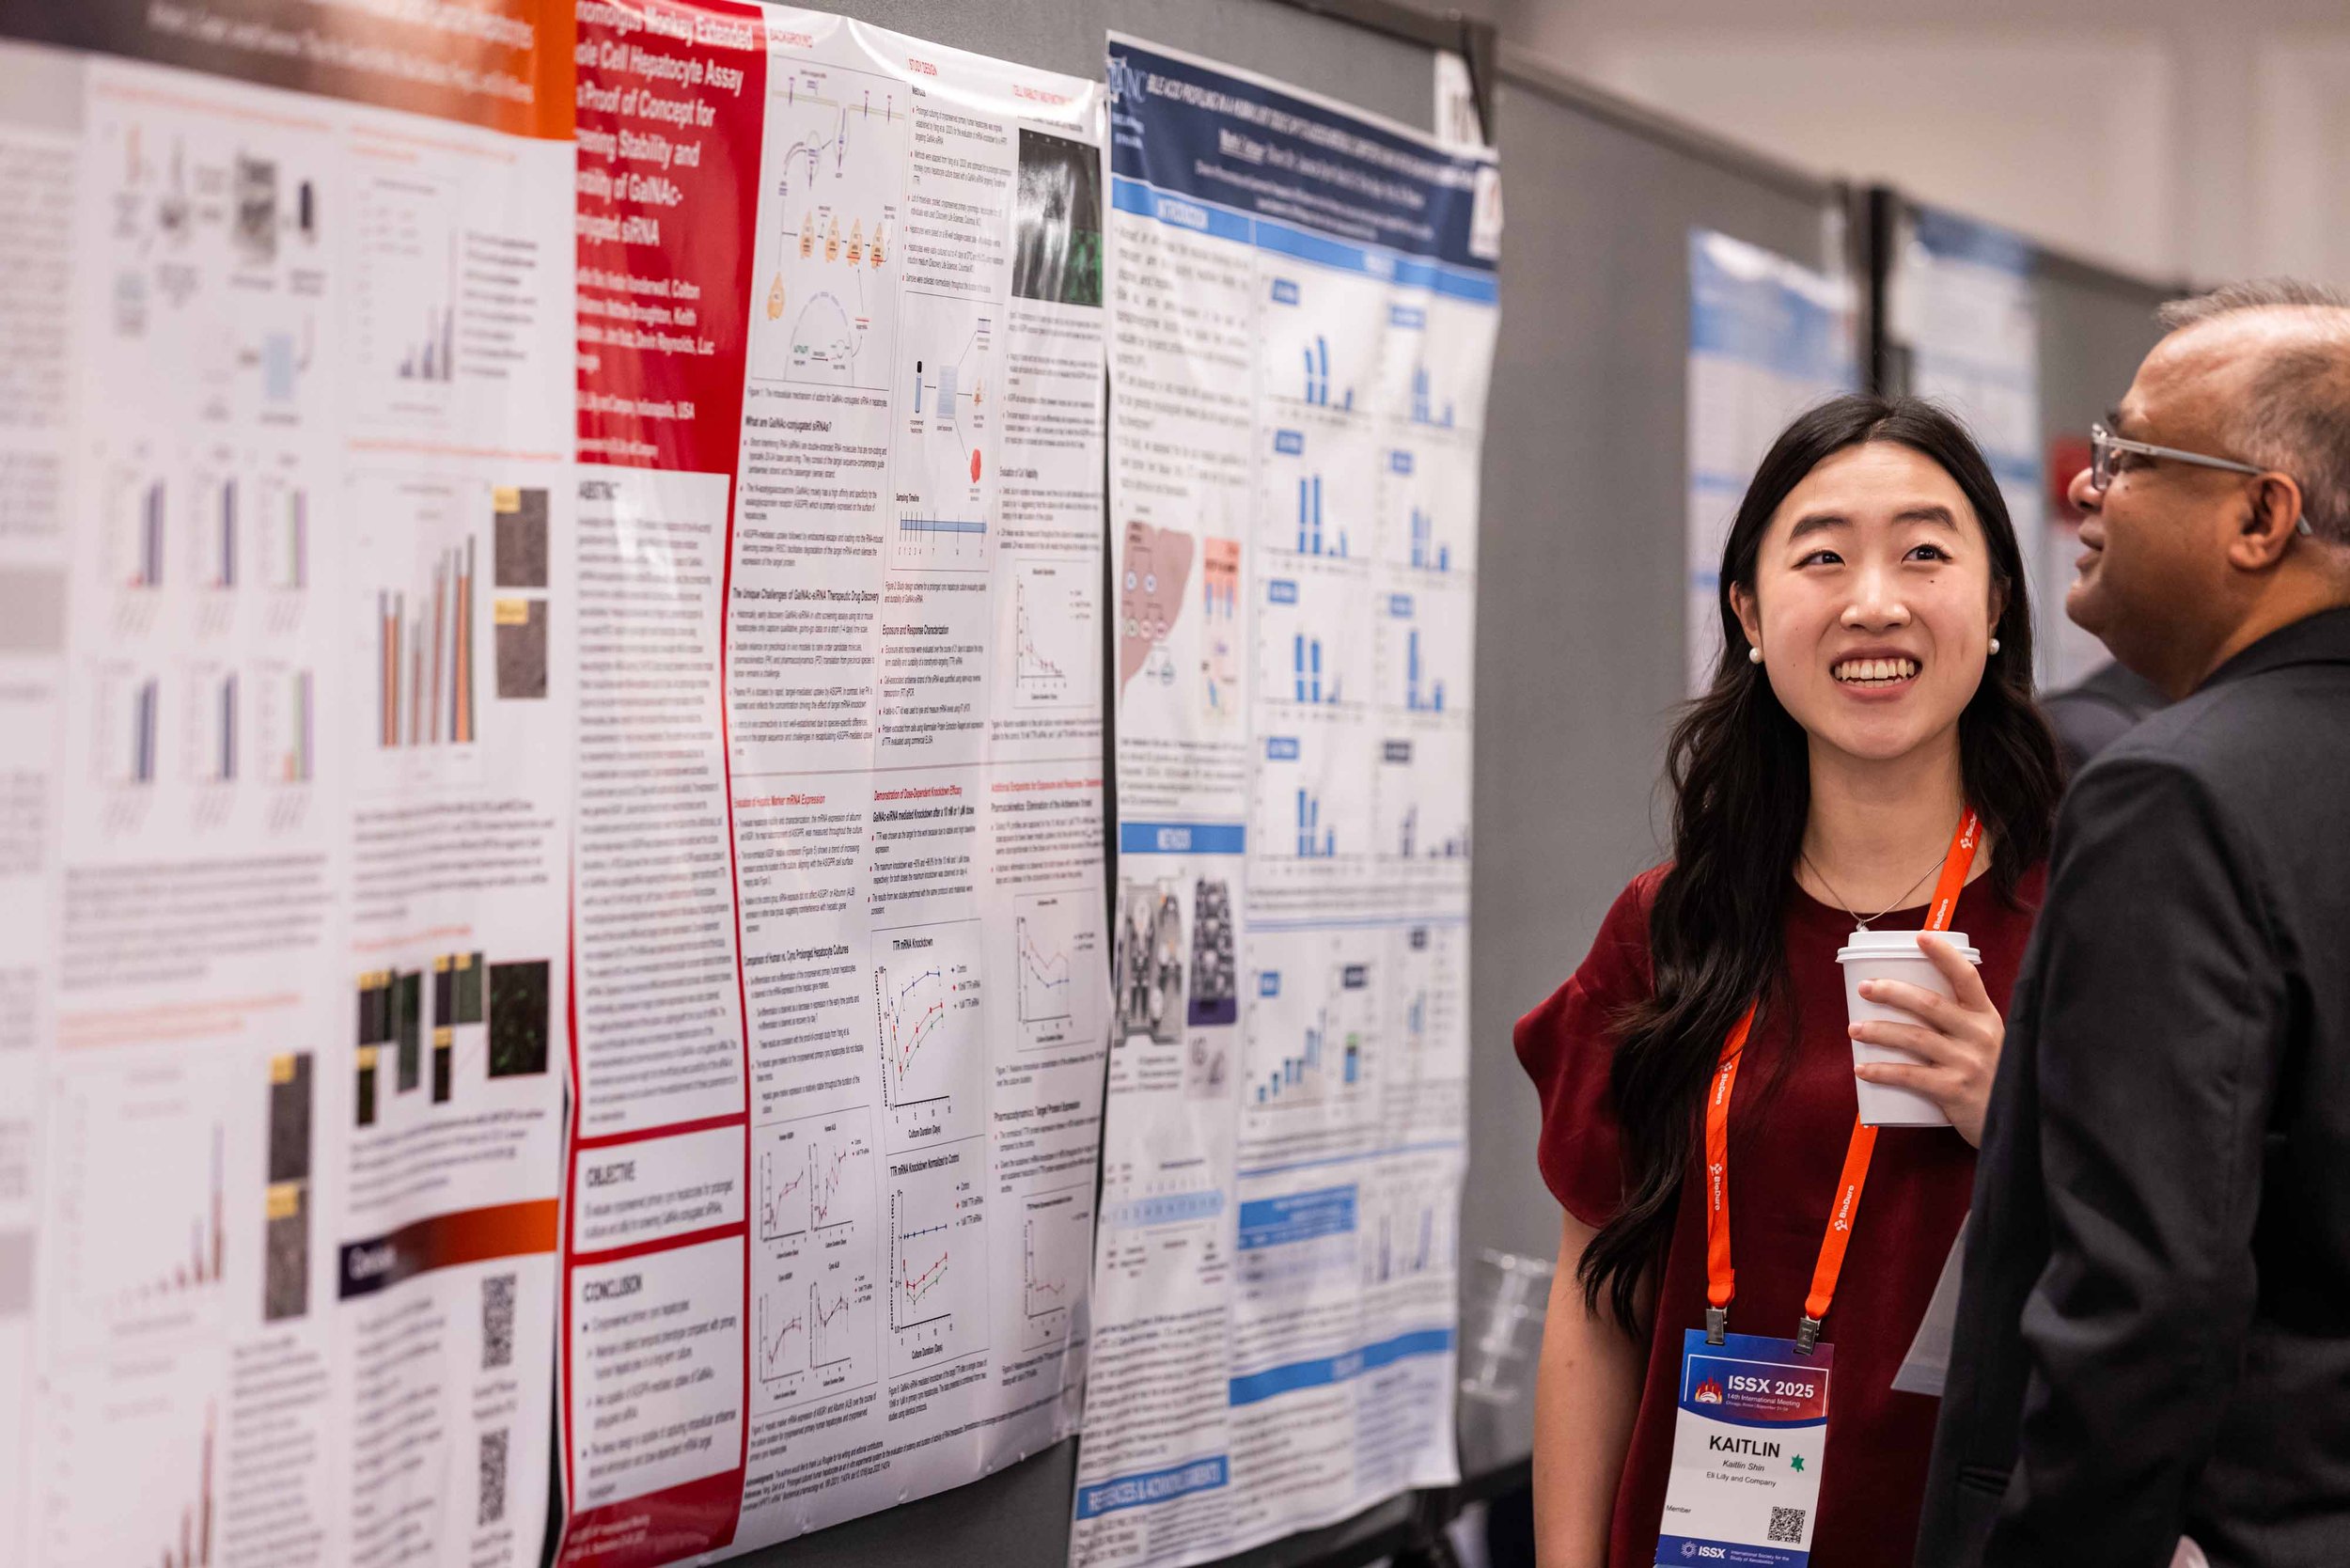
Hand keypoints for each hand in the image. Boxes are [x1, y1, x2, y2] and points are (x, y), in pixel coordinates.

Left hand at [1850, 935, 2003, 1146]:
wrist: (2016, 1124)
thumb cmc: (1991, 1077)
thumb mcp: (1988, 1042)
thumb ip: (1962, 1023)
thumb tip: (1911, 1000)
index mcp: (1987, 1017)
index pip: (1966, 977)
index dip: (1943, 955)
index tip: (1920, 937)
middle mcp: (1979, 1035)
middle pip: (1929, 1004)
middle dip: (1892, 992)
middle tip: (1865, 988)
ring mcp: (1967, 1062)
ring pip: (1913, 1038)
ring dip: (1878, 1031)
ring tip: (1854, 1029)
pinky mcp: (1954, 1090)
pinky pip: (1910, 1075)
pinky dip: (1882, 1071)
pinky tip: (1862, 1068)